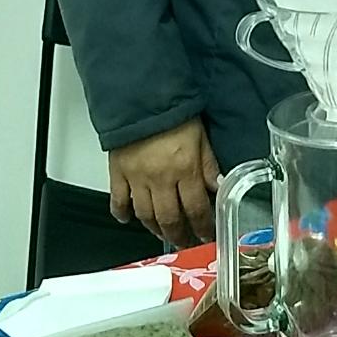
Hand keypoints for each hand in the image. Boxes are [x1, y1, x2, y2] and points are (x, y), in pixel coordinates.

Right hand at [109, 119, 220, 247]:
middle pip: (170, 219)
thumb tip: (218, 188)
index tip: (206, 236)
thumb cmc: (172, 111)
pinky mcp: (118, 171)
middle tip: (186, 243)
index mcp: (185, 169)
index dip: (203, 228)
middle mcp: (161, 178)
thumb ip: (208, 166)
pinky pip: (118, 199)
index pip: (197, 209)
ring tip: (164, 234)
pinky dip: (121, 212)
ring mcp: (137, 177)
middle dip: (180, 236)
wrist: (141, 93)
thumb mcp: (201, 137)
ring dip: (156, 229)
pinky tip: (127, 218)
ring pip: (146, 215)